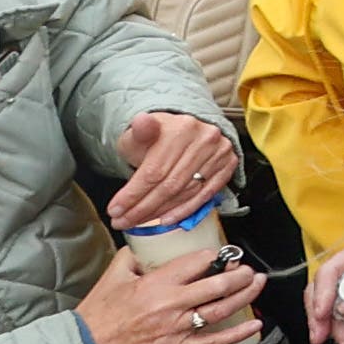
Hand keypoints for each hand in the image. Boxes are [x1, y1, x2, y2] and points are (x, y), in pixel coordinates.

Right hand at [78, 233, 260, 343]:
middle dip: (239, 274)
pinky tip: (255, 325)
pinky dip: (238, 333)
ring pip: (221, 309)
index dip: (214, 257)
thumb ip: (132, 258)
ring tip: (256, 284)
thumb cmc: (97, 317)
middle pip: (217, 285)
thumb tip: (145, 246)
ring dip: (244, 295)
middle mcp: (170, 304)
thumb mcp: (112, 277)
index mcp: (156, 283)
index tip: (222, 256)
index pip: (197, 262)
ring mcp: (176, 328)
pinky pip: (214, 341)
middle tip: (247, 269)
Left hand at [105, 110, 238, 229]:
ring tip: (139, 221)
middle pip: (170, 185)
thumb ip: (139, 132)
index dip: (132, 194)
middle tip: (123, 221)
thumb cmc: (158, 136)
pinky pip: (206, 194)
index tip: (115, 210)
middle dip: (143, 208)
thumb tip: (141, 122)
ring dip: (161, 212)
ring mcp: (220, 152)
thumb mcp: (140, 133)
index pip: (154, 171)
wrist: (184, 130)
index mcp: (182, 128)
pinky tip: (168, 219)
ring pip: (187, 192)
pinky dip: (186, 210)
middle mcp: (205, 139)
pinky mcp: (228, 165)